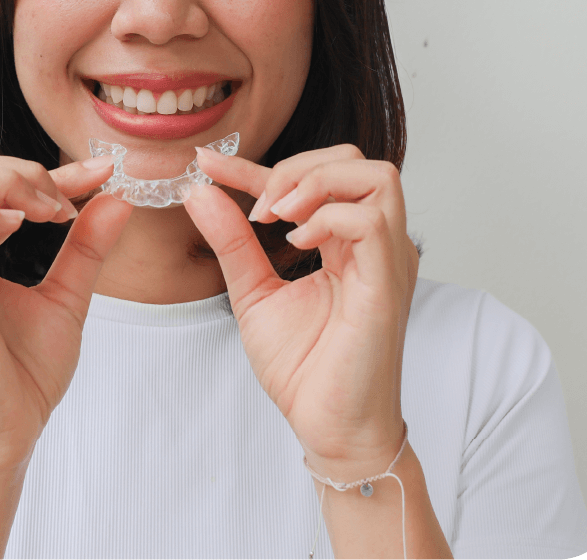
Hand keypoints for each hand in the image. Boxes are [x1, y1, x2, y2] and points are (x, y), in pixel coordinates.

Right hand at [0, 155, 131, 473]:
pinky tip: (22, 228)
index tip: (102, 171)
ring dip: (7, 184)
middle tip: (66, 201)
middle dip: (22, 170)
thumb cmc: (21, 377)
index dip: (52, 172)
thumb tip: (117, 199)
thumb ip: (86, 248)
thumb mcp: (65, 298)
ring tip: (50, 211)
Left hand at [185, 144, 417, 478]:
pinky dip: (327, 219)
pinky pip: (372, 222)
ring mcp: (387, 260)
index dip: (253, 164)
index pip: (306, 179)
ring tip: (277, 218)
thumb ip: (231, 241)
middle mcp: (374, 243)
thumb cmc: (304, 367)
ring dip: (316, 183)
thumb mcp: (253, 292)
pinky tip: (296, 244)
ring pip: (377, 177)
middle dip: (296, 167)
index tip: (206, 162)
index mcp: (346, 242)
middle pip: (354, 160)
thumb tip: (199, 192)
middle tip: (258, 206)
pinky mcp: (388, 284)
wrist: (328, 426)